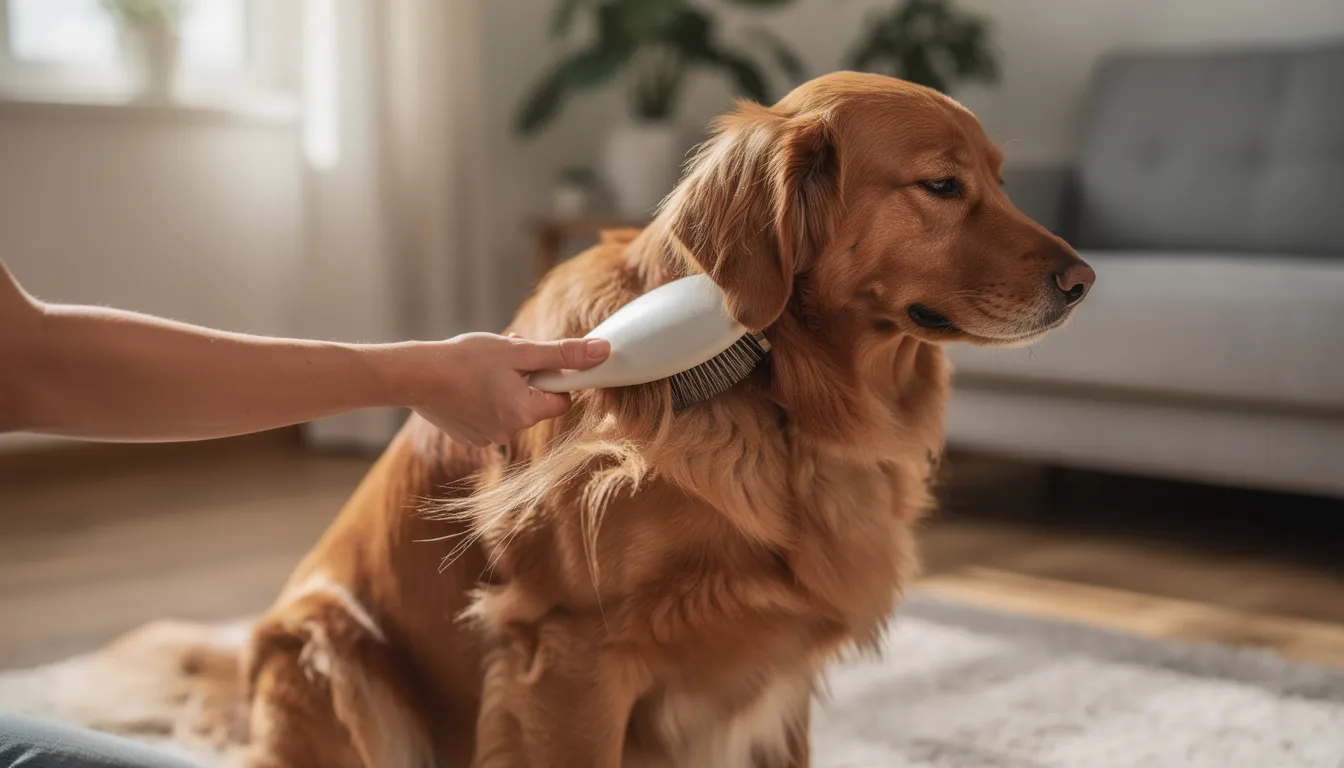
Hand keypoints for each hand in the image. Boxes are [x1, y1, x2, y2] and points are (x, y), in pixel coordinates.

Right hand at [396, 332, 609, 446]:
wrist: (413, 375)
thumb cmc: (465, 359)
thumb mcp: (519, 350)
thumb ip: (562, 353)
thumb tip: (603, 353)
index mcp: (525, 413)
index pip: (561, 399)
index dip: (553, 377)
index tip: (534, 361)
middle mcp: (509, 433)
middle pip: (535, 403)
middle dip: (526, 379)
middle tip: (505, 357)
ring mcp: (487, 438)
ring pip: (511, 408)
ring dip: (505, 387)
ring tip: (481, 367)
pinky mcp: (469, 437)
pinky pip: (489, 415)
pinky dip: (485, 399)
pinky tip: (467, 383)